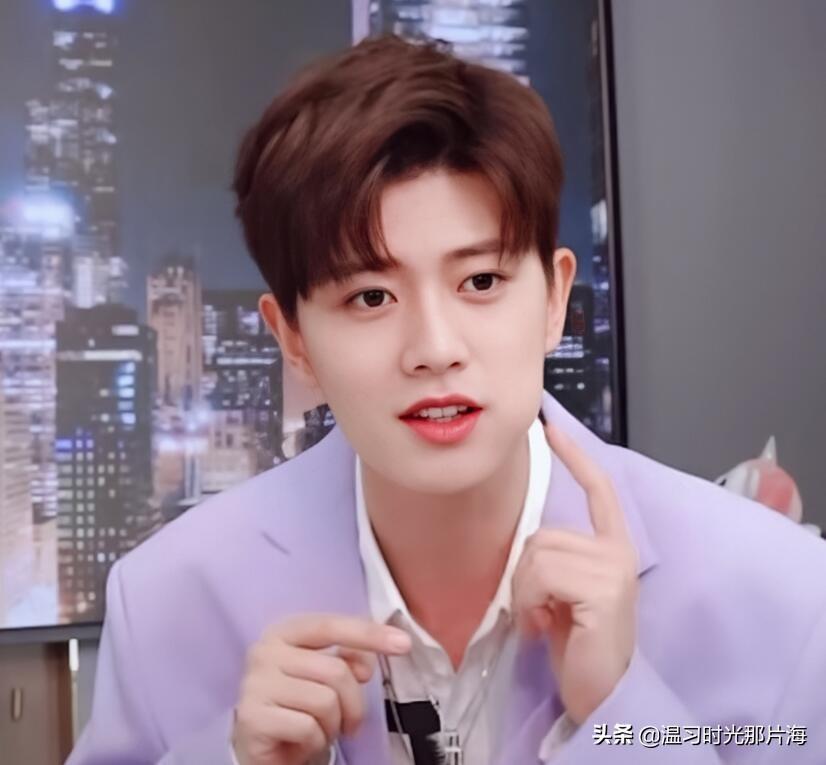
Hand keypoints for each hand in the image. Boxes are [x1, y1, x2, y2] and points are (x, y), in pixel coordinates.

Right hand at [232, 614, 411, 764]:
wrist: (262, 748)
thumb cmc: (298, 707)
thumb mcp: (324, 677)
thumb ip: (345, 659)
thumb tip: (366, 664)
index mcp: (283, 632)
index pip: (331, 625)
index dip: (369, 633)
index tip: (403, 644)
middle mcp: (264, 651)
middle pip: (335, 670)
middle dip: (353, 703)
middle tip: (349, 722)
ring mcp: (254, 684)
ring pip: (325, 701)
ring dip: (333, 725)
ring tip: (320, 730)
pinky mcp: (252, 717)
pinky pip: (308, 728)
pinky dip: (315, 742)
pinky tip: (302, 742)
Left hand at [511, 417, 639, 724]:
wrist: (600, 693)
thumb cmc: (577, 644)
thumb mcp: (563, 592)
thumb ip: (556, 559)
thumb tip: (529, 548)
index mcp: (612, 547)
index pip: (597, 490)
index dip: (575, 457)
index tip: (552, 427)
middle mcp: (618, 551)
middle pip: (541, 534)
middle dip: (525, 574)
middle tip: (538, 610)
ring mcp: (614, 568)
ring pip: (536, 554)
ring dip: (525, 592)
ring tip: (543, 620)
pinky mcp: (603, 588)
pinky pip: (541, 575)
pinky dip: (530, 603)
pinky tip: (545, 627)